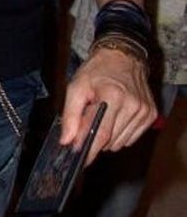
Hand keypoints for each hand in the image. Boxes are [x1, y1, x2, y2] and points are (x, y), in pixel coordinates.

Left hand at [60, 47, 155, 162]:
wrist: (123, 56)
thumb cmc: (97, 71)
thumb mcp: (76, 87)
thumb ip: (70, 115)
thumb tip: (67, 141)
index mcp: (113, 97)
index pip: (100, 134)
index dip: (88, 150)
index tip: (79, 160)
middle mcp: (132, 106)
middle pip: (110, 141)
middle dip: (95, 139)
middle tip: (88, 123)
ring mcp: (144, 111)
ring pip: (120, 143)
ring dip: (108, 137)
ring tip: (104, 117)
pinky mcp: (150, 115)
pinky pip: (131, 138)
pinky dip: (120, 134)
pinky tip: (115, 119)